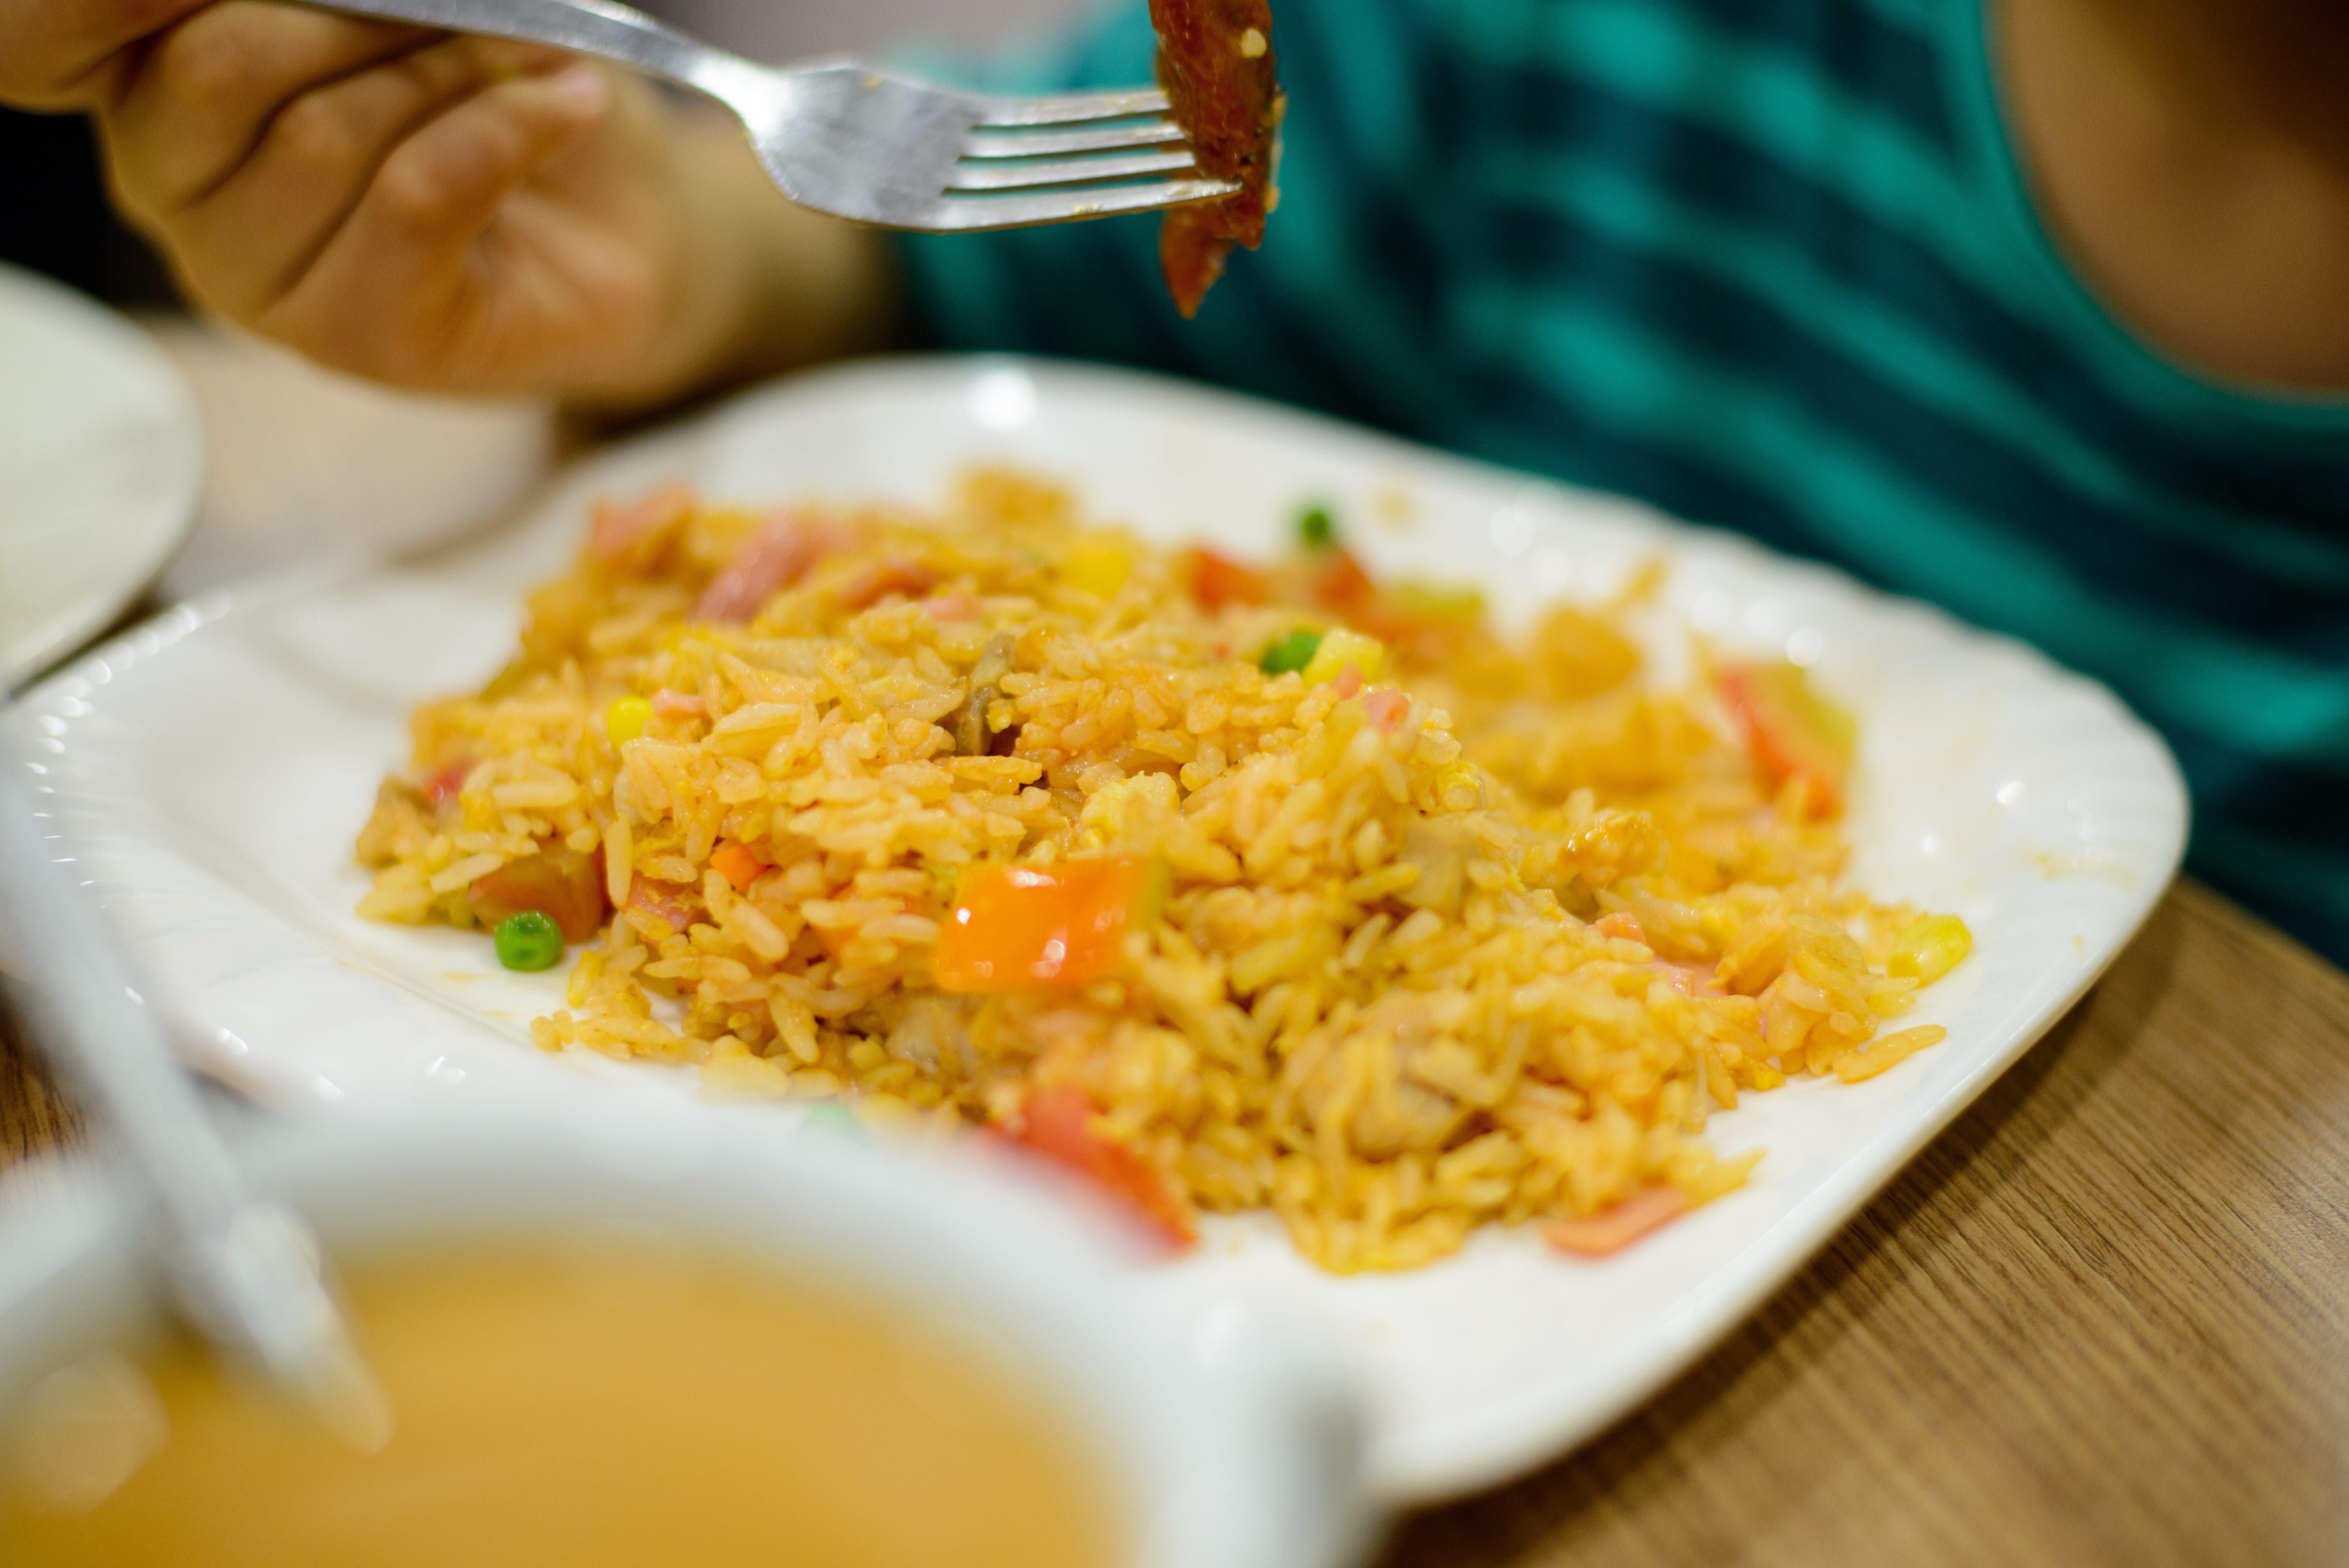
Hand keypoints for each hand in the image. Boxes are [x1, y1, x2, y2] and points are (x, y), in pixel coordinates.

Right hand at [0, 0, 890, 410]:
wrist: (647, 232)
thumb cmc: (536, 105)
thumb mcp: (456, 18)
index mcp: (180, 93)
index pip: (97, 23)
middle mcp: (195, 186)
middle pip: (216, 71)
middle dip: (357, 16)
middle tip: (481, 3)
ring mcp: (273, 274)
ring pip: (315, 140)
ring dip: (440, 70)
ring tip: (534, 52)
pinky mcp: (367, 336)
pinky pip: (402, 213)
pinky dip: (489, 137)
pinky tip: (556, 108)